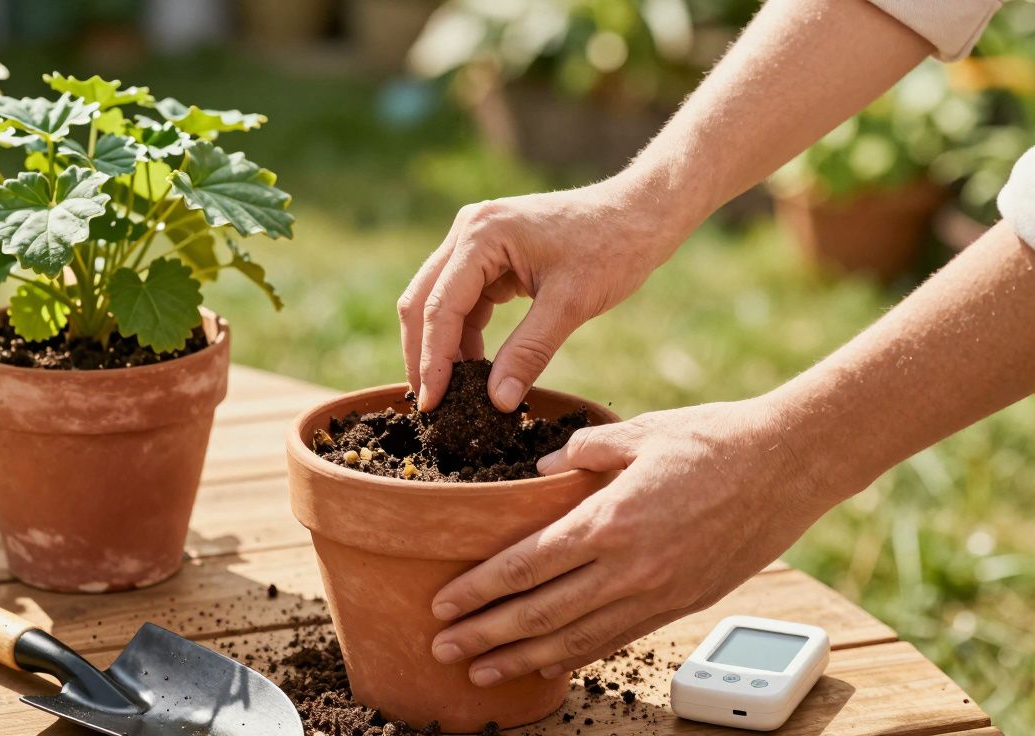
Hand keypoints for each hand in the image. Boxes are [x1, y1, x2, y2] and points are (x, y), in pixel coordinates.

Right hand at [397, 175, 692, 410]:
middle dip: (423, 355)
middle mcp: (468, 230)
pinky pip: (462, 300)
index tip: (432, 406)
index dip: (432, 361)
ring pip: (437, 302)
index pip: (440, 307)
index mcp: (481, 234)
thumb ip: (529, 352)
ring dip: (441, 347)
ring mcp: (476, 240)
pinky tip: (474, 369)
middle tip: (431, 406)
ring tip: (452, 395)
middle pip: (423, 301)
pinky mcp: (489, 254)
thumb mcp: (570, 304)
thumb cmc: (613, 248)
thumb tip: (497, 403)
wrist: (641, 213)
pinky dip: (463, 335)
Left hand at [426, 398, 840, 685]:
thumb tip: (537, 472)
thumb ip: (581, 451)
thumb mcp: (638, 432)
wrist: (789, 466)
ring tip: (481, 671)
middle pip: (541, 612)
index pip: (526, 565)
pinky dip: (576, 654)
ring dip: (522, 658)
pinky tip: (548, 663)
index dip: (479, 589)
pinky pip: (618, 638)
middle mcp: (629, 568)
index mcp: (610, 521)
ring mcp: (658, 593)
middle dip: (485, 635)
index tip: (442, 604)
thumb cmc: (712, 440)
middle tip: (441, 649)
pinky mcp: (682, 604)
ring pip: (576, 638)